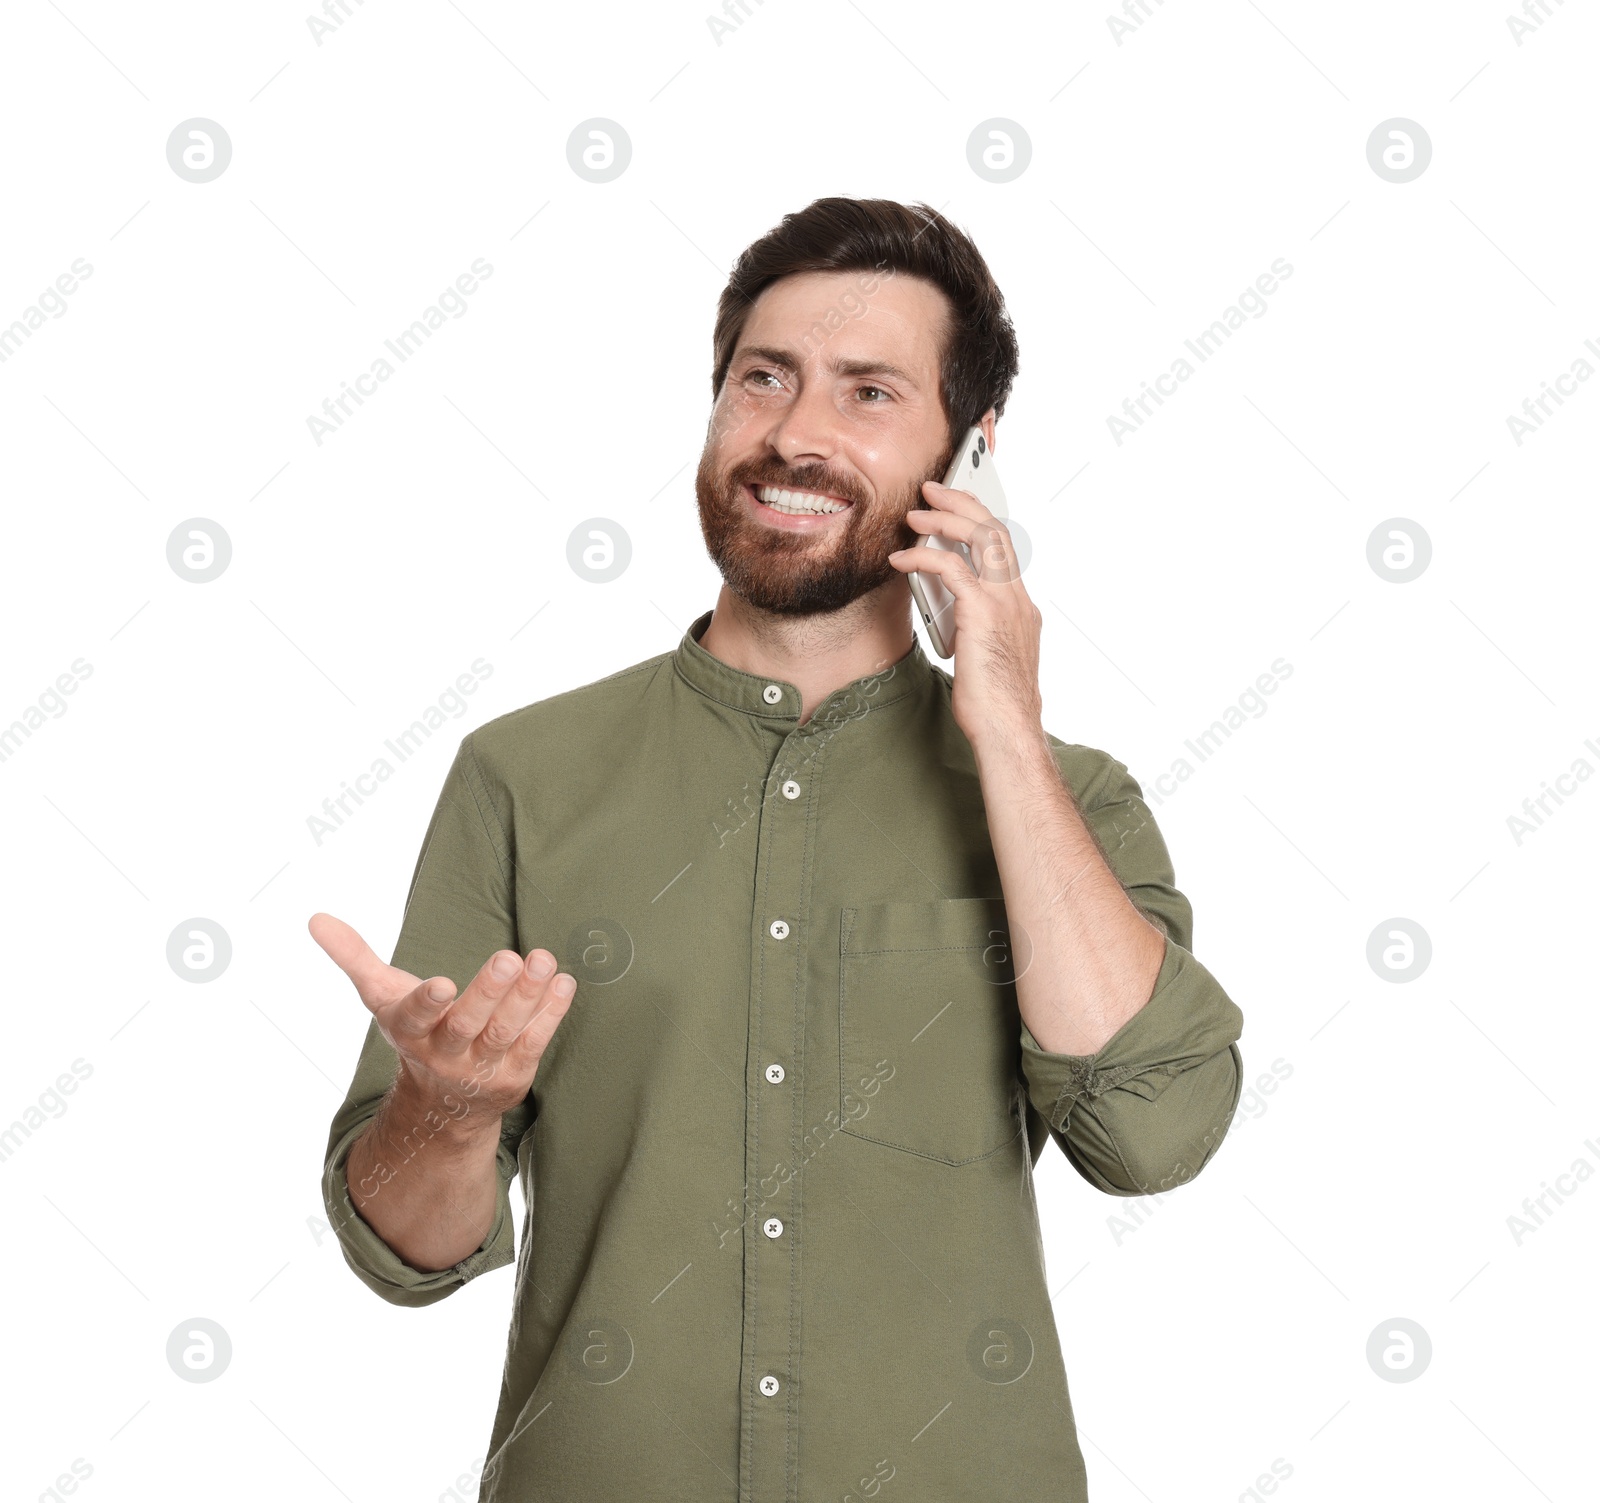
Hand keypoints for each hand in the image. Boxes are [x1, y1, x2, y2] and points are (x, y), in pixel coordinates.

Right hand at [308, 912, 573, 1121]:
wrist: (442, 1103)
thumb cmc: (415, 1030)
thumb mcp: (381, 996)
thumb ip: (353, 957)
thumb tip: (315, 918)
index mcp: (410, 1031)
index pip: (416, 1018)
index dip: (428, 1002)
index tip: (444, 984)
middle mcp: (445, 1053)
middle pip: (469, 1025)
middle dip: (489, 992)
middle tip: (508, 957)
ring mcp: (482, 1068)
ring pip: (506, 1033)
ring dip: (527, 997)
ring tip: (543, 960)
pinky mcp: (514, 1074)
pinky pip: (535, 1043)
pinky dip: (551, 1014)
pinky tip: (563, 983)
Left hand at [888, 480, 1043, 747]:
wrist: (1007, 731)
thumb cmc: (993, 704)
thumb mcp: (984, 654)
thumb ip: (973, 625)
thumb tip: (950, 609)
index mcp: (1020, 606)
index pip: (1004, 547)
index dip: (979, 520)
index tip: (953, 508)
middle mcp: (1018, 598)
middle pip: (996, 530)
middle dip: (962, 503)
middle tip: (933, 490)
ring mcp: (1005, 603)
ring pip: (980, 538)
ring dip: (944, 519)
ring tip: (914, 515)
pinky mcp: (984, 614)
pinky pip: (952, 569)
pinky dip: (924, 557)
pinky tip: (901, 559)